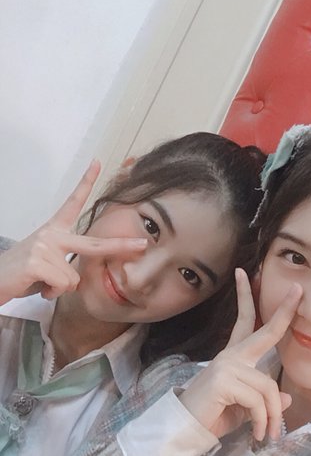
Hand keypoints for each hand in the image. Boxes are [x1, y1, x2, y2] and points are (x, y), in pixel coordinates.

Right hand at [0, 160, 146, 303]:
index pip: (72, 203)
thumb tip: (85, 272)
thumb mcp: (47, 261)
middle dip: (121, 247)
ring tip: (41, 281)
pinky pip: (63, 284)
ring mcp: (44, 247)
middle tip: (143, 245)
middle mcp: (51, 234)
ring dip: (59, 287)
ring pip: (74, 278)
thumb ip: (66, 259)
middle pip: (95, 244)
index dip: (85, 182)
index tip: (97, 163)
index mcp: (54, 230)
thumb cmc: (22, 274)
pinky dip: (51, 292)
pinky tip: (37, 286)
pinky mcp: (37, 262)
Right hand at [179, 268, 301, 440]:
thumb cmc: (212, 418)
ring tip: (269, 434)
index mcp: (234, 356)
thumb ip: (263, 401)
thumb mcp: (244, 409)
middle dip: (284, 310)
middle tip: (298, 289)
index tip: (245, 273)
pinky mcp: (224, 381)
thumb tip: (286, 399)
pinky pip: (258, 401)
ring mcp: (226, 366)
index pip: (245, 322)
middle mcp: (231, 356)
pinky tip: (258, 434)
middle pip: (265, 331)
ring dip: (273, 416)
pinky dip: (262, 422)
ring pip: (268, 387)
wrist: (185, 431)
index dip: (246, 297)